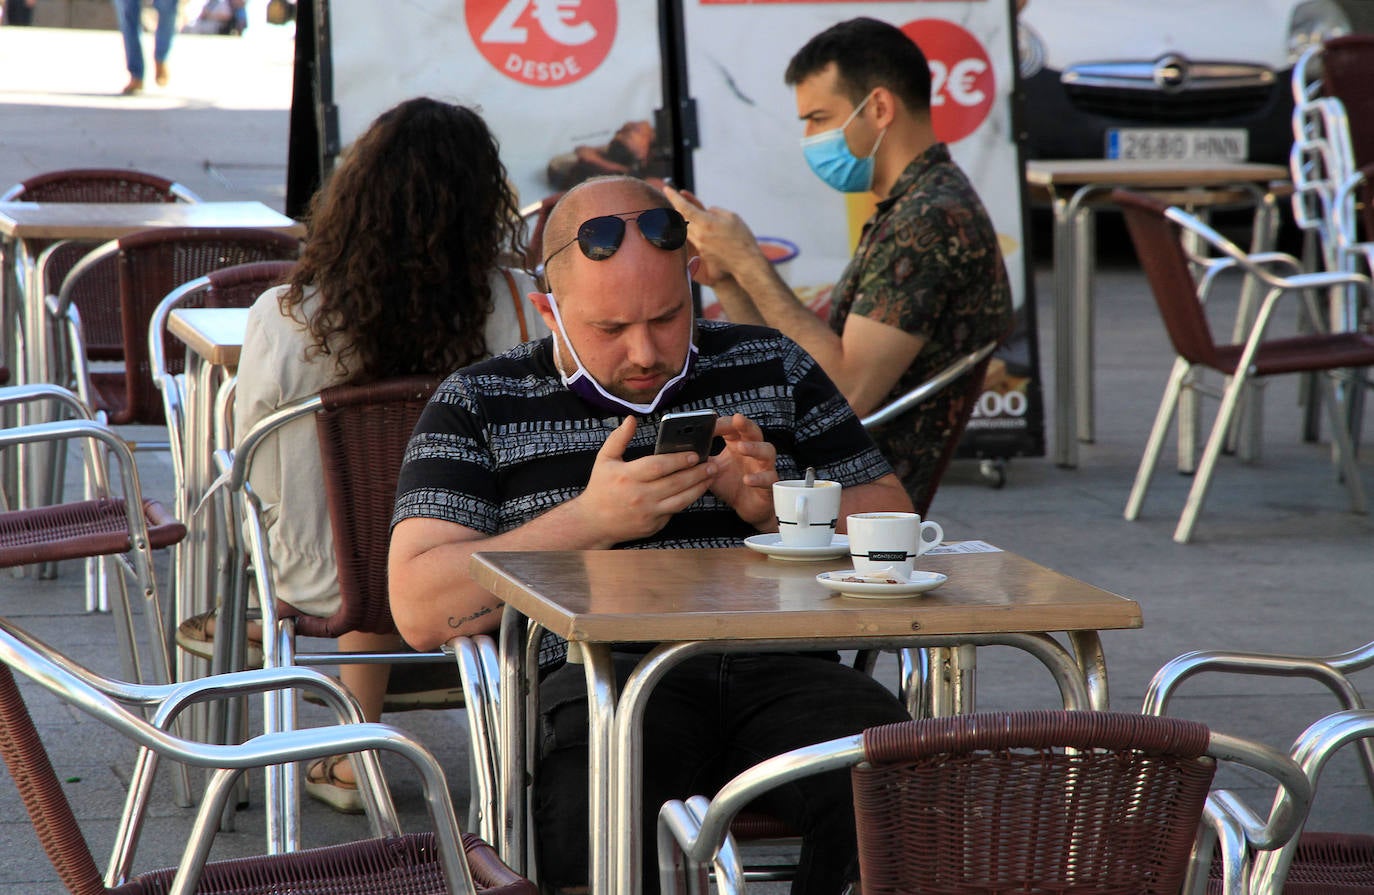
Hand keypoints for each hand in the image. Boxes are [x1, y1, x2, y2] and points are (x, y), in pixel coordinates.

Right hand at [570, 417, 716, 544]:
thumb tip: (631, 419)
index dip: (678, 460)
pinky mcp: (653, 525)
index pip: (658, 466)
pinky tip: (697, 490)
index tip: (694, 454)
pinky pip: (674, 511)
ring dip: (698, 488)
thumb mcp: (604, 459)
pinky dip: (687, 500)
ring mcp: (647, 513)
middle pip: (674, 483)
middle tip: (711, 464)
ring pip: (680, 500)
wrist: (594, 522)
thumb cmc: (600, 487)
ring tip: (710, 476)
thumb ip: (619, 438)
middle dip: (696, 473)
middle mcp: (639, 495)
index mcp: (627, 476)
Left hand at [664, 186, 765, 283]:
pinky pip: (693, 239)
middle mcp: (699, 235)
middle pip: (681, 218)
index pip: (684, 208)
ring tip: (687, 213)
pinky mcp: (702, 254)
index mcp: (706, 223)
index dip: (674, 197)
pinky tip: (700, 229)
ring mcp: (699, 246)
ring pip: (685, 229)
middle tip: (677, 199)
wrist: (746, 262)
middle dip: (678, 208)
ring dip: (685, 220)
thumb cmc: (742, 238)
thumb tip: (706, 211)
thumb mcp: (731, 217)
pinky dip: (694, 231)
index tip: (667, 189)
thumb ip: (714, 211)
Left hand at [706, 413, 778, 529]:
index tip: (710, 423)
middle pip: (754, 432)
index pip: (733, 428)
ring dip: (754, 448)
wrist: (746, 508)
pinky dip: (758, 478)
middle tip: (737, 419)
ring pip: (767, 451)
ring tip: (741, 448)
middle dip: (746, 425)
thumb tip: (680, 450)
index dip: (723, 423)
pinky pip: (767, 478)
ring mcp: (764, 466)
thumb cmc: (730, 484)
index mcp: (738, 444)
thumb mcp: (711, 470)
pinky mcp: (769, 484)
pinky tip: (747, 479)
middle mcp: (754, 452)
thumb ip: (701, 459)